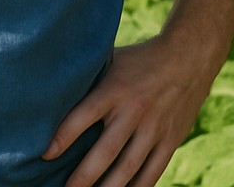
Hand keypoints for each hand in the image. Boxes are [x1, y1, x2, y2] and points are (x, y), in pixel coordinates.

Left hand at [42, 37, 213, 186]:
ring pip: (129, 168)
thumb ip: (91, 76)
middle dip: (83, 176)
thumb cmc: (140, 59)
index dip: (63, 137)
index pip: (83, 116)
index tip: (46, 154)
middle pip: (105, 151)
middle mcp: (133, 111)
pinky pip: (152, 172)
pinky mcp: (170, 141)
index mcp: (114, 89)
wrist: (188, 59)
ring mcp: (154, 129)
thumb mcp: (112, 59)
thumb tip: (58, 86)